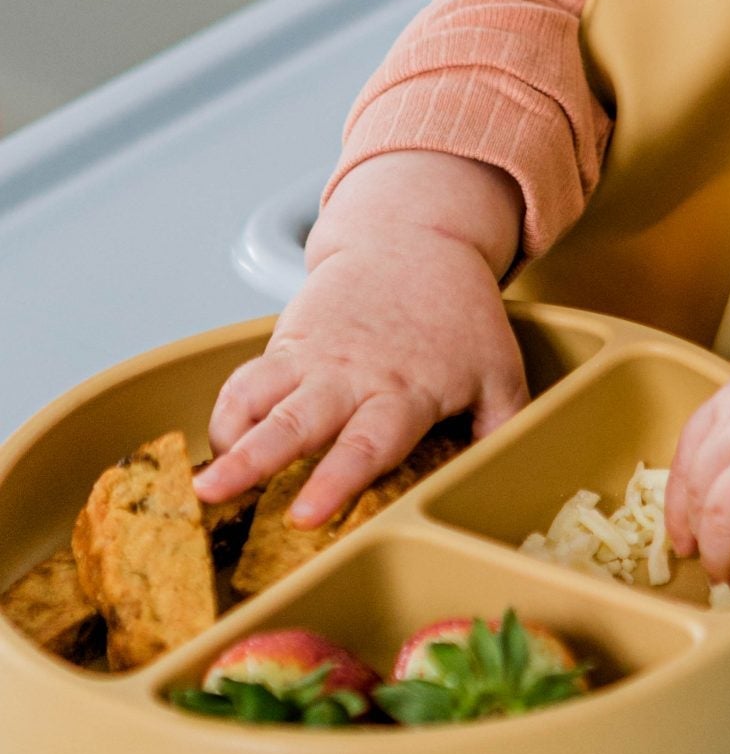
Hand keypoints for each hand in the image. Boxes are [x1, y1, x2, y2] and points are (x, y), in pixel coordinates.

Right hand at [193, 153, 526, 527]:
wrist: (415, 238)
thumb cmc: (459, 313)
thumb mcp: (500, 370)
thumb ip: (502, 429)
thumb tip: (506, 482)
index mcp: (405, 392)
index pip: (367, 444)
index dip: (334, 481)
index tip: (304, 515)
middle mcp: (350, 379)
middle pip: (296, 424)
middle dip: (255, 461)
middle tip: (217, 493)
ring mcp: (313, 359)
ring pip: (258, 400)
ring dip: (227, 440)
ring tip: (199, 484)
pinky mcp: (288, 344)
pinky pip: (246, 380)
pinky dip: (228, 414)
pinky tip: (221, 449)